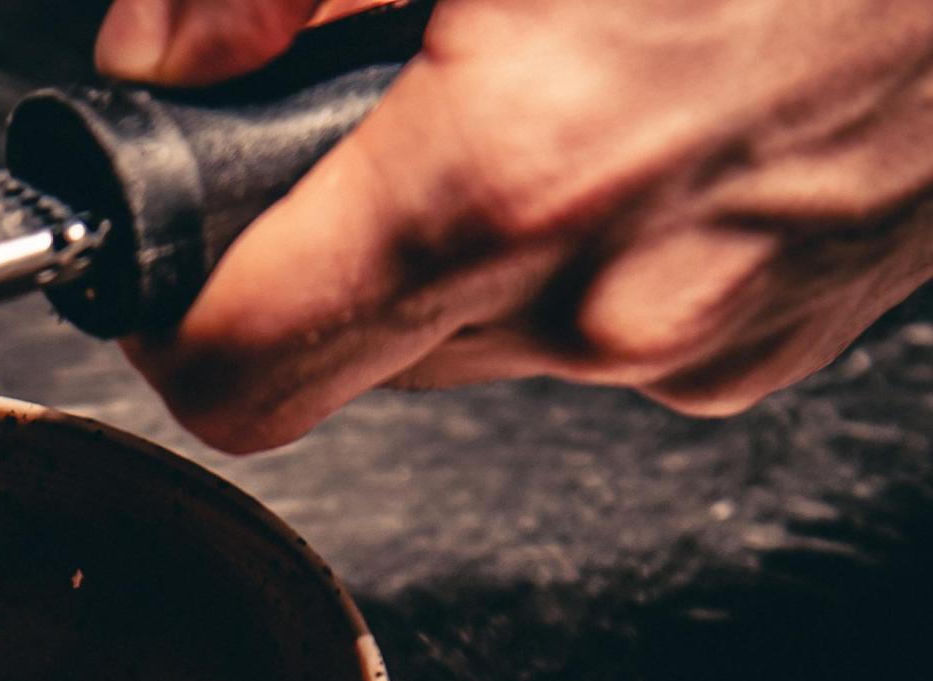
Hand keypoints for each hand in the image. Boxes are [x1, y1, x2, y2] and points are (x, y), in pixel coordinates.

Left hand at [95, 0, 932, 450]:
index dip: (169, 310)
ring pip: (468, 348)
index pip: (233, 371)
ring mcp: (701, 344)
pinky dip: (578, 245)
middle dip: (318, 251)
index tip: (167, 242)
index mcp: (508, 180)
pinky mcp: (774, 344)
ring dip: (455, 243)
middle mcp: (605, 304)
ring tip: (540, 84)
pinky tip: (649, 116)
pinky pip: (597, 330)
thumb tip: (158, 57)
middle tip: (363, 114)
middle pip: (342, 366)